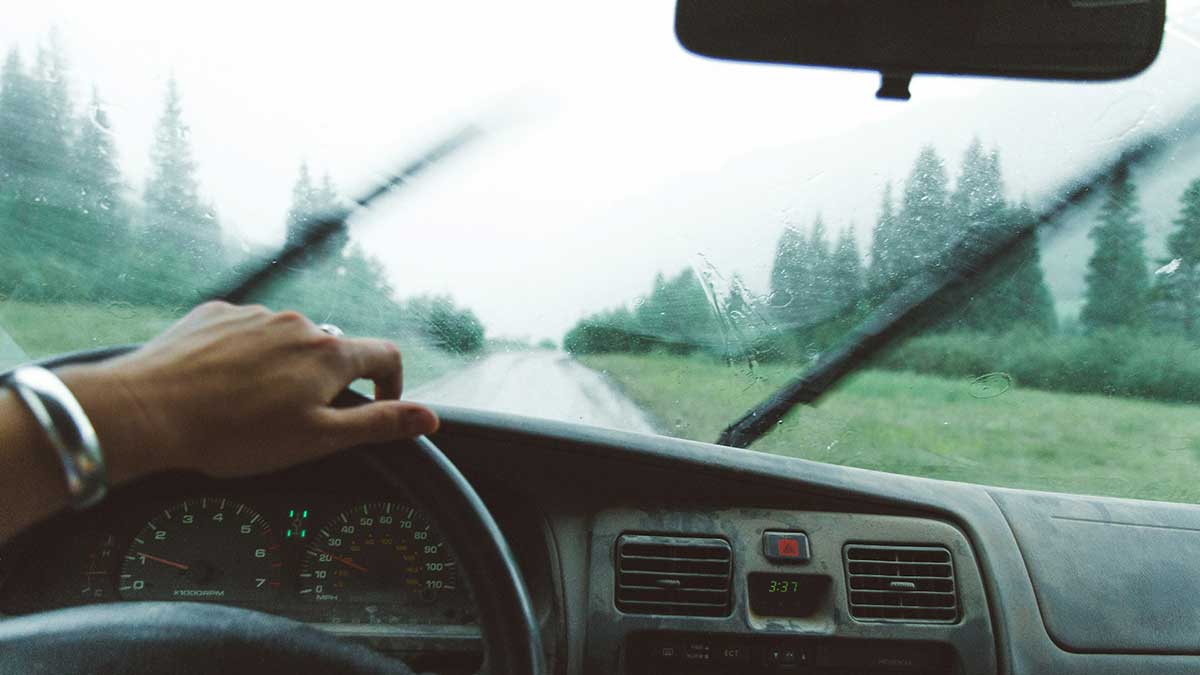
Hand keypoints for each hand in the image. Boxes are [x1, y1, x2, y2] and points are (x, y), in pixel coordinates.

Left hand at [59, 302, 437, 480]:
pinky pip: (247, 332)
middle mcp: (298, 323)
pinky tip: (223, 385)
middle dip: (326, 382)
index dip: (392, 385)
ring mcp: (254, 314)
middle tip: (297, 421)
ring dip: (284, 367)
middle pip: (332, 350)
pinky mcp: (215, 314)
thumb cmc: (232, 434)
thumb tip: (429, 417)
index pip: (385, 356)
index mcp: (328, 354)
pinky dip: (246, 355)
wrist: (146, 411)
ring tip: (251, 406)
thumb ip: (378, 424)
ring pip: (288, 340)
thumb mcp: (317, 440)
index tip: (378, 408)